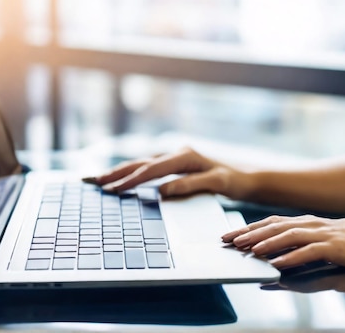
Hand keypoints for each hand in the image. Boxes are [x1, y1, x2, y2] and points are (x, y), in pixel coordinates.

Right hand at [90, 147, 252, 198]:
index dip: (130, 179)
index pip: (152, 169)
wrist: (250, 178)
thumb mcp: (218, 184)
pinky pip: (151, 168)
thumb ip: (191, 185)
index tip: (112, 189)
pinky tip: (124, 180)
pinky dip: (135, 173)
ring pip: (144, 163)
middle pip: (142, 163)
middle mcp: (179, 153)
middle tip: (94, 182)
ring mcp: (177, 158)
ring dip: (122, 172)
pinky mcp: (178, 165)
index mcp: (186, 156)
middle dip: (117, 173)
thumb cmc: (236, 181)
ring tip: (102, 180)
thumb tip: (162, 190)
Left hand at [222, 214, 344, 268]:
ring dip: (267, 242)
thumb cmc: (342, 241)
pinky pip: (309, 251)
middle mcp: (307, 225)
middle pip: (273, 227)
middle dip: (249, 234)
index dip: (246, 228)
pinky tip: (278, 264)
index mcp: (301, 222)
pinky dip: (292, 257)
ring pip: (289, 236)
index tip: (226, 236)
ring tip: (249, 250)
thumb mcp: (314, 238)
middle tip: (229, 242)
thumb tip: (268, 250)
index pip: (268, 223)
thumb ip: (293, 242)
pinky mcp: (333, 248)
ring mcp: (320, 235)